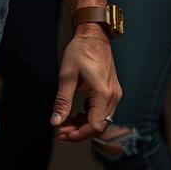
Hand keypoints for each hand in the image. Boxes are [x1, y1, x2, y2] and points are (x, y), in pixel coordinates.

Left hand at [51, 25, 121, 142]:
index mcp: (104, 93)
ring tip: (64, 123)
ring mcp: (114, 94)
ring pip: (101, 120)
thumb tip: (55, 122)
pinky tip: (75, 114)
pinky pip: (102, 111)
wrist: (94, 35)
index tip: (61, 134)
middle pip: (99, 126)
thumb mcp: (67, 76)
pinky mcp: (112, 91)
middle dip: (78, 132)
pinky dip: (88, 116)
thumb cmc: (80, 51)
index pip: (95, 126)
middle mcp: (113, 96)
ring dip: (83, 125)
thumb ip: (62, 101)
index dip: (78, 134)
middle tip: (59, 131)